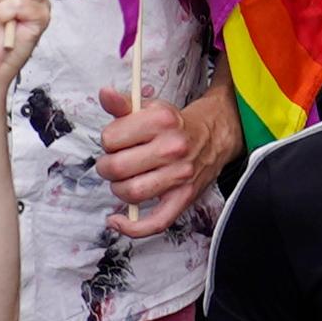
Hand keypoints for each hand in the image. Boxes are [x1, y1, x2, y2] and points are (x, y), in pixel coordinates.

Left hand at [94, 86, 236, 236]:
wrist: (217, 134)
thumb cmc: (176, 124)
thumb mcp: (151, 108)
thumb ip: (123, 105)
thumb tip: (104, 94)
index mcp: (162, 120)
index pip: (110, 139)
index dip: (108, 141)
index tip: (119, 140)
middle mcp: (173, 147)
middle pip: (115, 168)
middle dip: (108, 166)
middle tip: (119, 162)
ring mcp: (180, 174)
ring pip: (130, 193)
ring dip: (119, 189)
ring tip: (127, 180)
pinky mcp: (185, 197)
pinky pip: (155, 222)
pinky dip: (132, 227)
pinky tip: (117, 220)